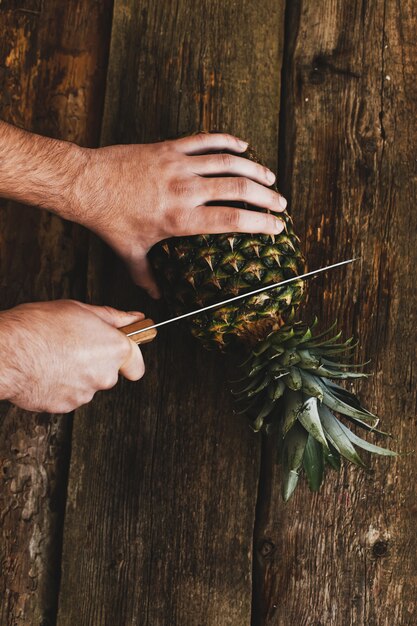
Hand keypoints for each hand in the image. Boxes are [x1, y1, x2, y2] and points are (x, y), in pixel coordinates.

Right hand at [0, 300, 144, 412]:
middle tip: (75, 345)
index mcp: (114, 350)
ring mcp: (84, 394)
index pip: (137, 364)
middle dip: (96, 362)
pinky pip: (68, 396)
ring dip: (76, 374)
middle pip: (109, 373)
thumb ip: (112, 318)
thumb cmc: (38, 327)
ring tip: (54, 355)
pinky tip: (45, 370)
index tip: (121, 351)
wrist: (6, 353)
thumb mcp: (79, 310)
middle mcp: (104, 376)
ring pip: (87, 384)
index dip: (130, 357)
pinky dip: (60, 386)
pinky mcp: (64, 407)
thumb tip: (134, 318)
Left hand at [70, 133, 286, 296]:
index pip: (232, 220)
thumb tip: (155, 297)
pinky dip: (228, 141)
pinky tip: (243, 146)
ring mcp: (179, 165)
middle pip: (239, 189)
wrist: (87, 184)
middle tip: (281, 203)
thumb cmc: (109, 220)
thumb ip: (146, 276)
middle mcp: (186, 190)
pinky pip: (206, 140)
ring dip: (254, 169)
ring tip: (271, 177)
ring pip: (228, 162)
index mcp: (182, 219)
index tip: (276, 226)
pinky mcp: (170, 147)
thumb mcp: (130, 252)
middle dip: (266, 196)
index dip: (260, 223)